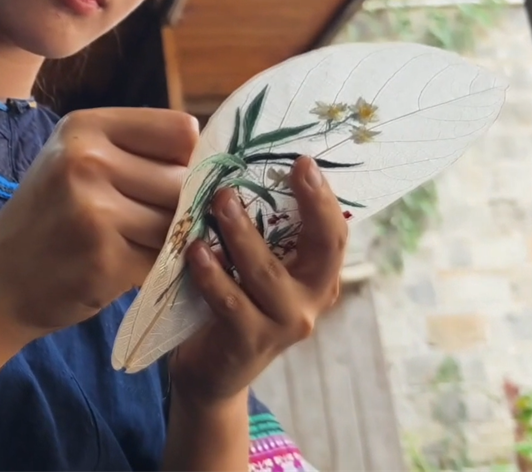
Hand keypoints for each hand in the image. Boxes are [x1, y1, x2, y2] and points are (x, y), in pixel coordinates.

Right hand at [0, 108, 198, 343]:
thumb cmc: (47, 219)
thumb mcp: (75, 161)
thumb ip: (135, 151)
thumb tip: (213, 159)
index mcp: (84, 127)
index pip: (180, 131)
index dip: (185, 161)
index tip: (167, 182)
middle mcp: (86, 160)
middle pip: (183, 179)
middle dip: (177, 206)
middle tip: (142, 223)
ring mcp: (94, 210)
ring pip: (177, 221)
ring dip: (166, 240)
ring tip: (129, 244)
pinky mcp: (104, 258)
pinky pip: (163, 259)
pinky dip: (153, 268)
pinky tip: (120, 267)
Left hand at [168, 156, 346, 409]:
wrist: (212, 372)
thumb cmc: (233, 304)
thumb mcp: (256, 269)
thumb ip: (263, 234)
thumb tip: (240, 171)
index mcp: (318, 277)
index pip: (335, 233)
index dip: (324, 197)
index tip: (304, 160)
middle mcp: (311, 300)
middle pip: (324, 248)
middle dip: (310, 205)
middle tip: (288, 168)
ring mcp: (283, 323)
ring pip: (266, 271)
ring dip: (242, 232)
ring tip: (220, 200)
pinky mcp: (249, 341)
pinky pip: (231, 301)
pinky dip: (212, 273)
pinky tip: (196, 250)